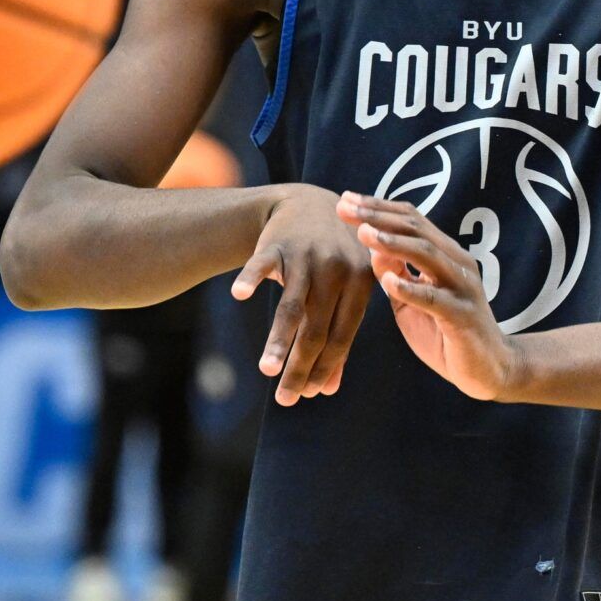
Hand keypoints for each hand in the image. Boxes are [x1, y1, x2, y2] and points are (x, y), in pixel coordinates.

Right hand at [231, 185, 372, 405]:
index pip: (341, 335)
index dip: (326, 366)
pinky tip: (240, 294)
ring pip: (292, 305)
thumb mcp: (346, 289)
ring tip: (267, 369)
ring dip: (279, 339)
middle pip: (316, 327)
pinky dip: (251, 277)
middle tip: (286, 398)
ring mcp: (306, 256)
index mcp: (360, 283)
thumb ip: (339, 337)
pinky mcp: (277, 244)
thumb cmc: (332, 257)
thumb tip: (328, 389)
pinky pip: (262, 264)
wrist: (309, 201)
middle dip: (300, 366)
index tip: (308, 394)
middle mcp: (335, 270)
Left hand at [339, 191, 516, 401]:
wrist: (489, 369)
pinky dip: (411, 288)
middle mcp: (456, 263)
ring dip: (393, 242)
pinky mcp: (463, 316)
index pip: (411, 220)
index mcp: (445, 254)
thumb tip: (371, 245)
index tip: (345, 200)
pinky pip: (436, 299)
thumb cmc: (445, 332)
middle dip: (378, 216)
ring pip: (428, 254)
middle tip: (345, 208)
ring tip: (364, 234)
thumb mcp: (409, 300)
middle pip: (416, 229)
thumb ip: (393, 272)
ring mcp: (463, 288)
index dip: (378, 207)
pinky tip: (388, 281)